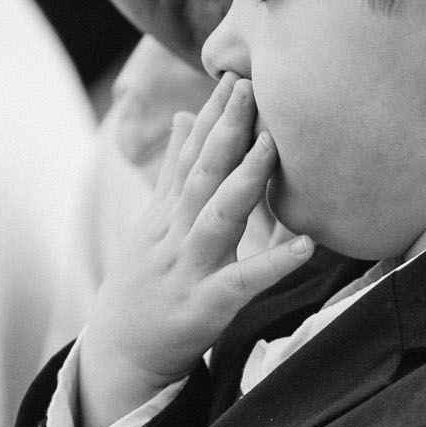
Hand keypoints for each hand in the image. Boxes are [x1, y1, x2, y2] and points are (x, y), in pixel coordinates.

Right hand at [77, 73, 312, 426]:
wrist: (120, 349)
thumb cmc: (146, 280)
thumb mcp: (153, 221)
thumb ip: (173, 170)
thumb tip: (184, 117)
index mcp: (167, 211)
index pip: (190, 154)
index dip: (212, 115)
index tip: (234, 76)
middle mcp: (175, 232)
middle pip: (202, 174)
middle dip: (226, 130)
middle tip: (251, 88)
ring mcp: (189, 268)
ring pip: (218, 217)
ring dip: (245, 180)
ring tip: (273, 146)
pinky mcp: (206, 306)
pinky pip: (243, 281)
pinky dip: (273, 263)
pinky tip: (305, 245)